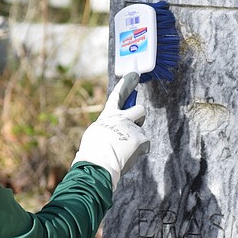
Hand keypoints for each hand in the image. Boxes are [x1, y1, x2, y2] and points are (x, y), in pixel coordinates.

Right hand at [72, 72, 149, 190]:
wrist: (97, 164)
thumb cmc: (93, 152)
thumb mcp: (96, 133)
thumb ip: (109, 126)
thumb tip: (115, 129)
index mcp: (108, 115)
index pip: (118, 95)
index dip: (127, 84)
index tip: (135, 74)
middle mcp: (122, 118)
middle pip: (140, 110)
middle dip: (139, 118)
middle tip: (132, 129)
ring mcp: (132, 128)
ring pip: (141, 133)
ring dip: (136, 141)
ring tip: (123, 152)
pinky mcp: (141, 139)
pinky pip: (145, 145)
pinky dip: (139, 151)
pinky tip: (128, 157)